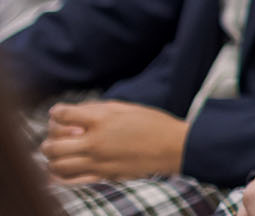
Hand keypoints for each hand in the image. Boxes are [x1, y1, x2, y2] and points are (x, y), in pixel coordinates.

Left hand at [41, 101, 186, 181]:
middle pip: (53, 145)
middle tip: (55, 137)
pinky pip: (71, 180)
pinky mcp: (103, 176)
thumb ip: (99, 109)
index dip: (56, 112)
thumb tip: (76, 111)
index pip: (63, 115)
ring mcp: (97, 162)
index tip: (58, 113)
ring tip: (61, 153)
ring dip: (53, 158)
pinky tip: (66, 168)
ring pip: (57, 165)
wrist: (173, 147)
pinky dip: (62, 175)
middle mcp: (96, 142)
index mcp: (102, 120)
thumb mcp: (127, 107)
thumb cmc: (154, 123)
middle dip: (48, 140)